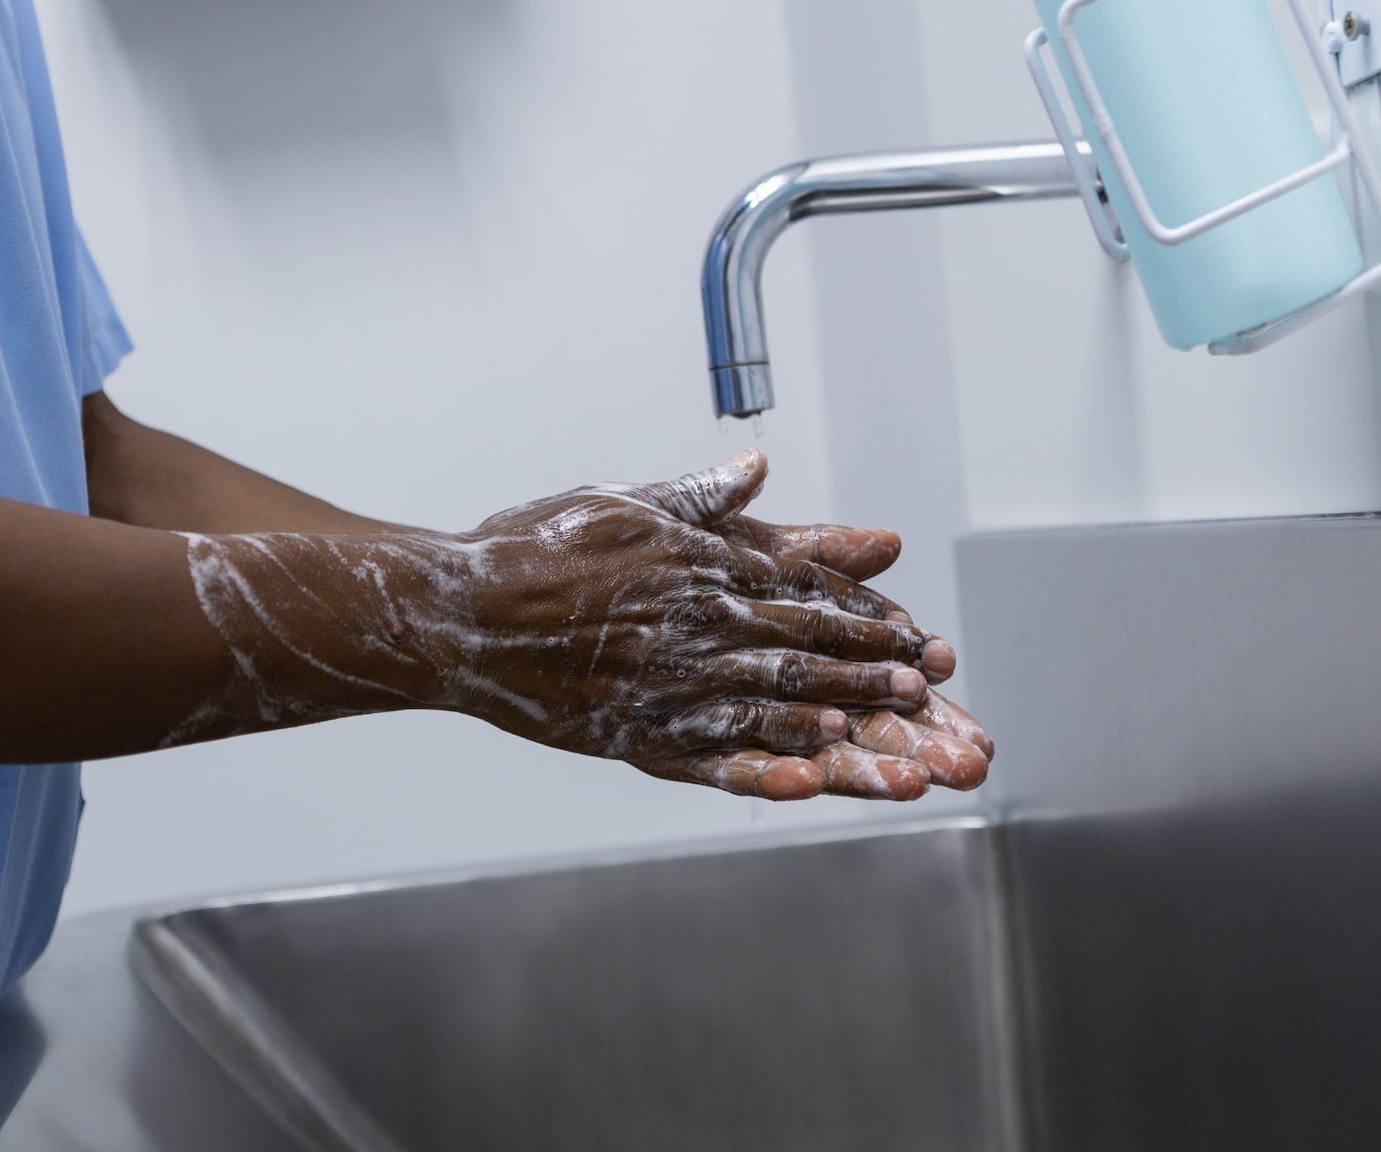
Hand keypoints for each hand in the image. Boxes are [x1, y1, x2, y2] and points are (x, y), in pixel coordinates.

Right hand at [175, 451, 980, 798]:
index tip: (913, 631)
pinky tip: (804, 782)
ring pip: (762, 702)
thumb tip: (755, 470)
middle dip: (867, 672)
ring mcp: (657, 680)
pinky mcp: (626, 729)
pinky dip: (759, 767)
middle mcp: (683, 622)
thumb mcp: (617, 500)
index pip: (795, 589)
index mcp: (688, 563)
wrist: (453, 607)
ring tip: (893, 741)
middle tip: (928, 691)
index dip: (860, 614)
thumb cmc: (529, 546)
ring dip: (835, 722)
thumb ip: (693, 495)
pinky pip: (702, 754)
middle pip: (794, 647)